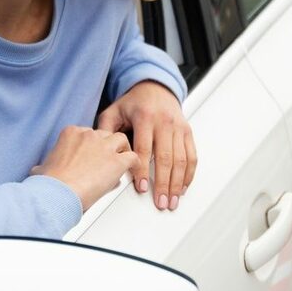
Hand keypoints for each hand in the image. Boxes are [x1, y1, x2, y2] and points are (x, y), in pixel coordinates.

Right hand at [33, 126, 139, 209]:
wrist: (58, 193)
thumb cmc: (50, 184)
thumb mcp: (41, 169)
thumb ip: (43, 166)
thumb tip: (38, 170)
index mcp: (71, 133)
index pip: (88, 134)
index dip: (91, 146)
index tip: (92, 155)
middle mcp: (89, 136)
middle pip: (105, 135)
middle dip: (107, 147)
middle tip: (107, 161)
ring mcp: (104, 147)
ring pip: (121, 140)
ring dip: (122, 150)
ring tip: (122, 162)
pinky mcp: (117, 161)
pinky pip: (133, 157)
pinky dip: (134, 164)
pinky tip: (132, 171)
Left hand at [96, 81, 196, 210]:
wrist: (155, 87)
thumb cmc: (133, 103)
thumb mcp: (114, 110)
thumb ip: (106, 129)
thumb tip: (100, 151)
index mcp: (145, 117)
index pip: (144, 149)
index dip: (143, 171)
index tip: (142, 188)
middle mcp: (164, 122)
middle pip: (166, 158)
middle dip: (163, 184)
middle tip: (160, 202)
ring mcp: (178, 127)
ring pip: (181, 159)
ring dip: (177, 183)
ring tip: (171, 200)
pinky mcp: (187, 132)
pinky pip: (191, 155)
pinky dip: (188, 174)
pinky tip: (182, 187)